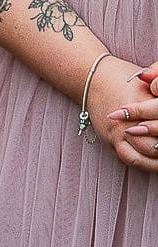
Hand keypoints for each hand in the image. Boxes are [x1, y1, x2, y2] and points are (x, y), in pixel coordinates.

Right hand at [89, 56, 157, 171]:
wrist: (95, 83)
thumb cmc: (126, 82)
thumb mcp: (149, 85)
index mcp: (144, 106)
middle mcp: (131, 122)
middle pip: (156, 143)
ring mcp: (120, 133)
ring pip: (144, 154)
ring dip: (157, 160)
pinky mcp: (112, 141)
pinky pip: (130, 159)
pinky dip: (145, 164)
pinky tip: (155, 165)